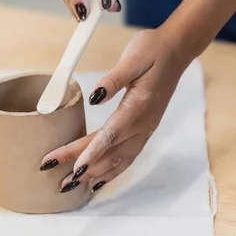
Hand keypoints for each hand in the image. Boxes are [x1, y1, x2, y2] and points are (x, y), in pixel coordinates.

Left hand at [39, 29, 191, 192]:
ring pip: (119, 160)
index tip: (73, 167)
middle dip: (83, 167)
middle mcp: (143, 124)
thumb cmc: (151, 50)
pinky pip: (127, 156)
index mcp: (138, 107)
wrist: (175, 50)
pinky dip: (112, 171)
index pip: (110, 135)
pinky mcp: (144, 128)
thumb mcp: (132, 58)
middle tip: (59, 181)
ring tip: (73, 186)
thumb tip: (94, 97)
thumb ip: (114, 79)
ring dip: (96, 174)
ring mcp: (145, 129)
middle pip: (109, 152)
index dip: (90, 152)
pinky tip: (98, 180)